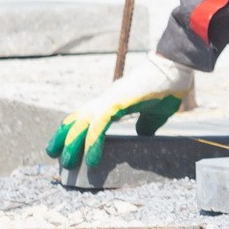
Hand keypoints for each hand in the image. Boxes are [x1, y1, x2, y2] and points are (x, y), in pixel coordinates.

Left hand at [47, 54, 195, 171]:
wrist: (176, 67)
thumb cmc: (169, 86)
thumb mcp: (157, 112)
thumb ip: (147, 123)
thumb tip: (142, 134)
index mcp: (115, 101)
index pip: (88, 116)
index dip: (75, 130)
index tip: (67, 145)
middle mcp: (107, 100)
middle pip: (77, 119)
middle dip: (63, 137)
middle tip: (53, 154)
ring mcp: (110, 100)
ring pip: (82, 123)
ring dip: (72, 143)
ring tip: (65, 161)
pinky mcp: (116, 103)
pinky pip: (99, 126)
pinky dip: (92, 143)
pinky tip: (91, 159)